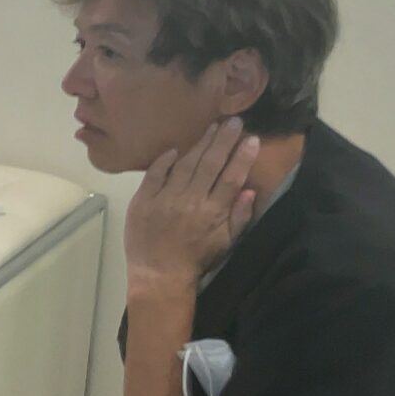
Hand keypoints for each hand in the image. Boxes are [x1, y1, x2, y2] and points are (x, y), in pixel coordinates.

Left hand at [125, 119, 260, 287]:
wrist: (159, 274)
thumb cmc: (196, 258)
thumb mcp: (225, 243)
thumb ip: (239, 216)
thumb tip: (251, 190)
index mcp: (212, 212)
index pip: (231, 178)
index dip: (242, 157)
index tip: (252, 138)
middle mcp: (190, 201)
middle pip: (210, 164)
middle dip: (224, 141)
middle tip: (234, 121)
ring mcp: (165, 199)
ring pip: (186, 164)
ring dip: (200, 144)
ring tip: (213, 127)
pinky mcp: (143, 200)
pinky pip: (155, 173)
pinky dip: (165, 160)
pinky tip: (176, 148)